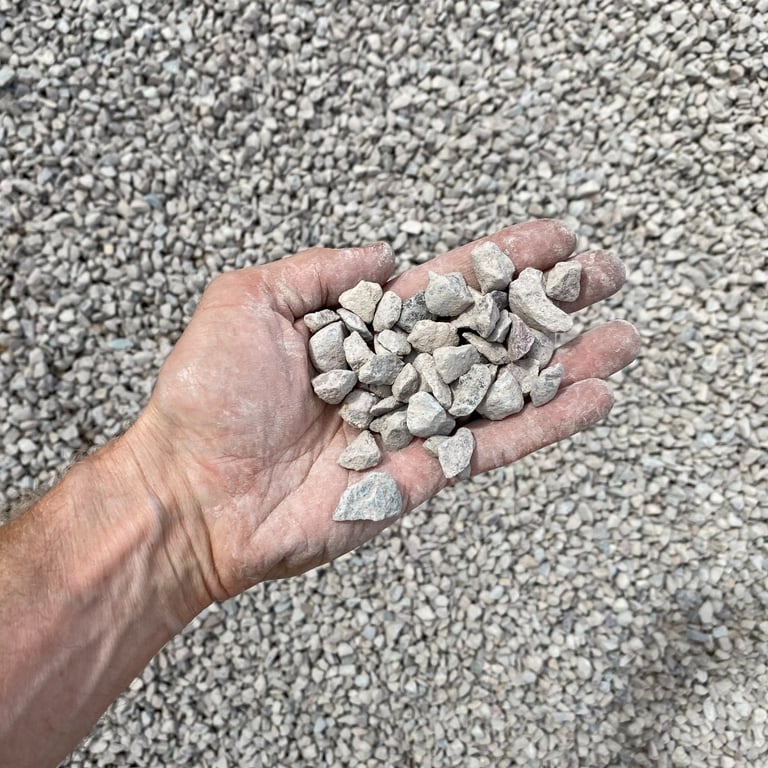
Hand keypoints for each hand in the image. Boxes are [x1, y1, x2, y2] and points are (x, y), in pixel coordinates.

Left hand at [128, 221, 638, 600]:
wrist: (192, 492)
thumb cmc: (206, 396)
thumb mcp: (248, 301)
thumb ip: (319, 272)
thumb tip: (383, 255)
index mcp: (363, 329)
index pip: (447, 285)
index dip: (503, 261)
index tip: (557, 237)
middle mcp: (396, 374)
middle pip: (489, 332)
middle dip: (550, 305)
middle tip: (606, 278)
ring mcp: (413, 424)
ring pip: (504, 389)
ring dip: (566, 365)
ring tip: (622, 339)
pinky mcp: (422, 474)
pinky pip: (492, 445)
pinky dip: (544, 424)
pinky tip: (591, 400)